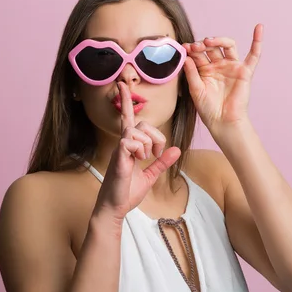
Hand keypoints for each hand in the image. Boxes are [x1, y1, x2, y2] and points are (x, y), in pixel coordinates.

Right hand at [93, 81, 180, 221]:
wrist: (115, 207)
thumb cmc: (128, 191)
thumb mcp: (151, 175)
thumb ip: (162, 162)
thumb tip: (176, 149)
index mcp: (130, 146)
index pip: (128, 119)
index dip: (125, 102)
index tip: (122, 84)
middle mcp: (123, 144)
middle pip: (142, 124)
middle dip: (156, 137)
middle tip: (156, 154)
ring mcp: (120, 150)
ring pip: (137, 131)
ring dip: (148, 145)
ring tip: (146, 160)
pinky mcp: (118, 157)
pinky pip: (130, 141)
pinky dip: (140, 149)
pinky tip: (139, 161)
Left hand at [182, 24, 262, 134]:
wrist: (223, 121)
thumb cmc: (208, 109)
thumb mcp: (195, 89)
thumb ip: (191, 72)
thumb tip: (186, 56)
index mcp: (205, 70)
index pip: (199, 54)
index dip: (192, 49)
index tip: (185, 48)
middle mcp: (219, 66)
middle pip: (212, 47)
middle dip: (202, 45)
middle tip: (196, 47)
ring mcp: (232, 67)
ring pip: (227, 46)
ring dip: (218, 40)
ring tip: (209, 42)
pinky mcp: (245, 71)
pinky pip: (253, 55)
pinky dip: (257, 41)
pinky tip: (259, 28)